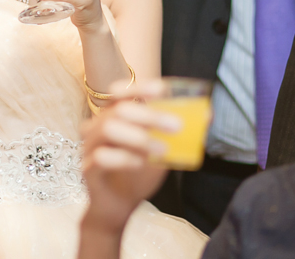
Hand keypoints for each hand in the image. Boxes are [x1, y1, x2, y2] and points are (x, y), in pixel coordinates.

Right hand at [81, 81, 175, 233]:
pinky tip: (139, 164)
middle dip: (150, 116)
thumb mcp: (161, 151)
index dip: (140, 88)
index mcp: (114, 117)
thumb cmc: (138, 174)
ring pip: (108, 128)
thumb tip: (207, 116)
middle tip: (176, 126)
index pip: (121, 93)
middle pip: (120, 109)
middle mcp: (99, 127)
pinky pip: (101, 157)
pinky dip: (123, 158)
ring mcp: (90, 146)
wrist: (118, 206)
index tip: (162, 90)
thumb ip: (177, 134)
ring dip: (139, 137)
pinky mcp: (87, 168)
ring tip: (161, 150)